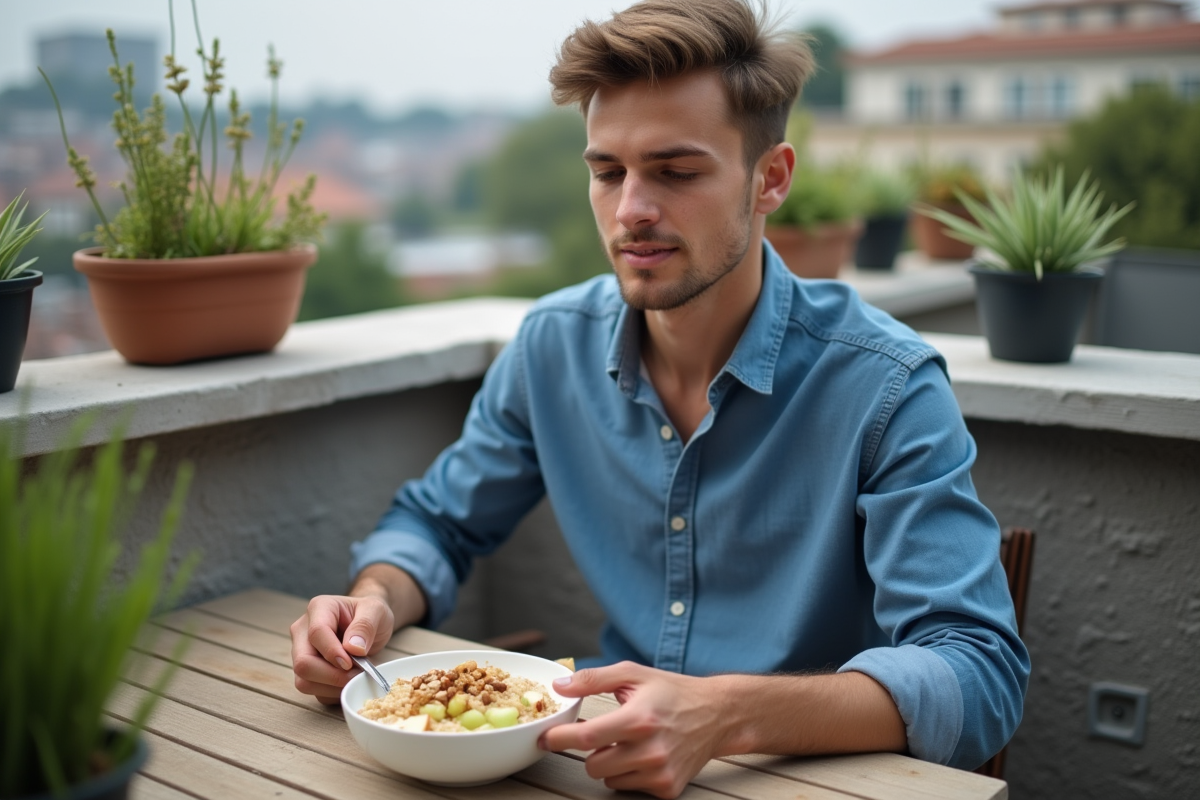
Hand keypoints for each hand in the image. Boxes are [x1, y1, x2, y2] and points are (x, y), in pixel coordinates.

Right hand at [289, 593, 394, 704]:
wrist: (370, 623)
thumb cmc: (371, 614)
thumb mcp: (376, 610)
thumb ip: (365, 625)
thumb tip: (352, 648)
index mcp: (319, 608)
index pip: (316, 633)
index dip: (333, 652)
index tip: (351, 663)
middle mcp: (303, 630)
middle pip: (303, 662)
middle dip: (331, 675)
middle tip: (356, 674)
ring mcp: (301, 652)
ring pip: (303, 681)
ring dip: (331, 687)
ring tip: (354, 678)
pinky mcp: (306, 670)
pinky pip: (312, 690)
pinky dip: (331, 693)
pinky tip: (348, 683)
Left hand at [537, 661, 730, 798]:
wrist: (717, 714)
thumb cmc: (673, 692)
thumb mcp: (633, 674)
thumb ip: (594, 679)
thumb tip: (560, 685)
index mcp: (639, 719)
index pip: (587, 738)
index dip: (560, 740)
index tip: (546, 738)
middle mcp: (650, 750)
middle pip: (593, 766)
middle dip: (592, 751)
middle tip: (607, 734)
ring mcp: (660, 773)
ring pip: (608, 779)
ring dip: (611, 763)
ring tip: (632, 742)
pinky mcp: (668, 788)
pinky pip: (628, 787)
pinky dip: (630, 773)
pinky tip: (647, 754)